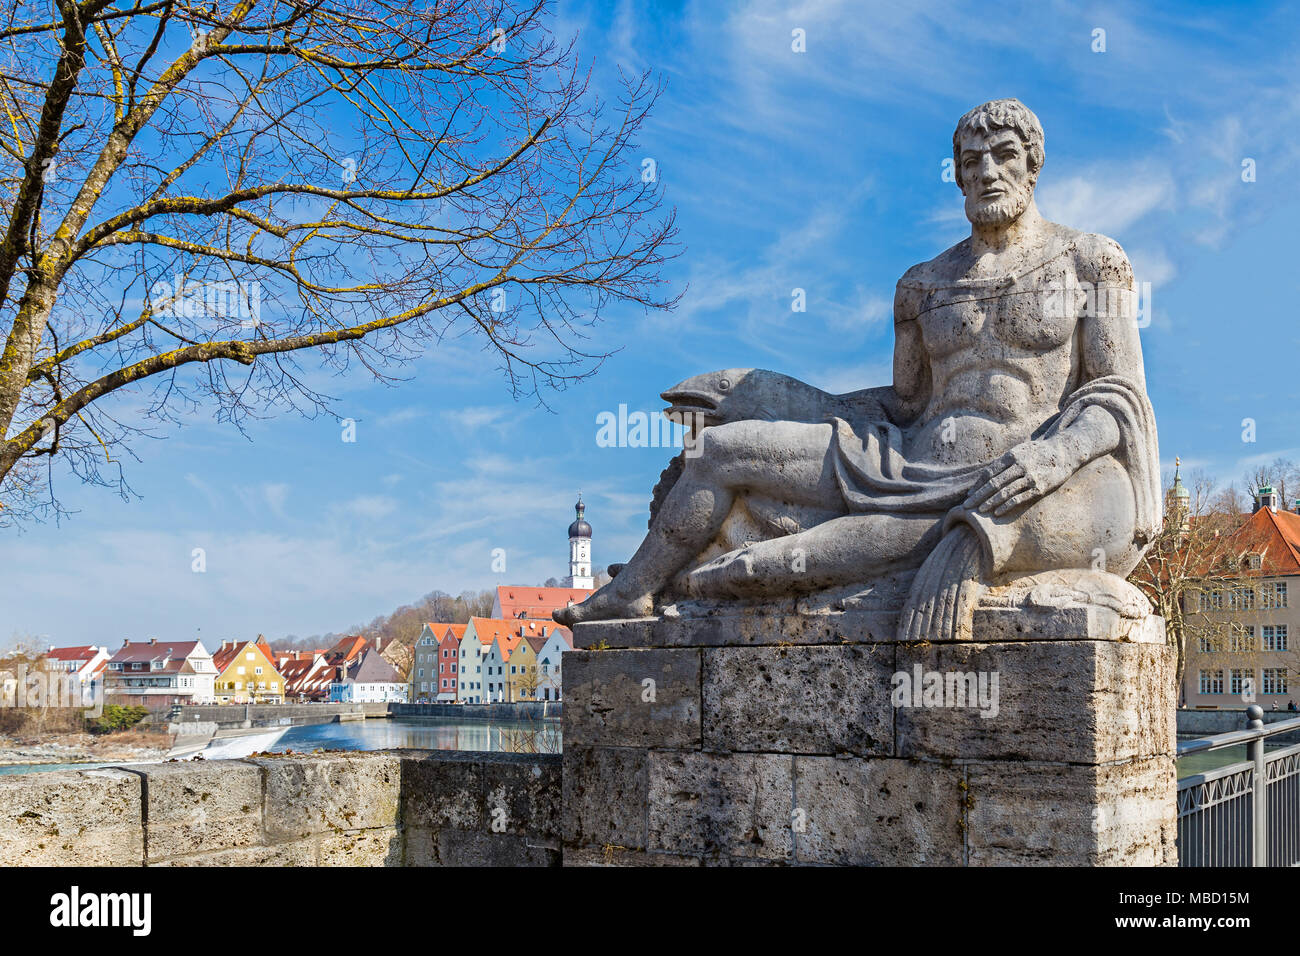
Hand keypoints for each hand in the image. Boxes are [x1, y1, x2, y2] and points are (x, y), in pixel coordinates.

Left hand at [962, 439, 1080, 517]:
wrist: (1065, 452)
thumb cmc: (1038, 453)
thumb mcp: (1020, 451)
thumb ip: (1004, 462)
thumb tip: (984, 476)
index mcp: (1012, 455)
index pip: (990, 472)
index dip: (978, 485)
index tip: (968, 495)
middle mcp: (1020, 465)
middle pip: (994, 483)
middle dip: (979, 495)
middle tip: (967, 506)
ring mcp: (1030, 476)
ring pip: (1005, 491)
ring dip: (990, 502)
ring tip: (979, 511)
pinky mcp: (1039, 487)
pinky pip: (1019, 498)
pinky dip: (1006, 506)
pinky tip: (997, 512)